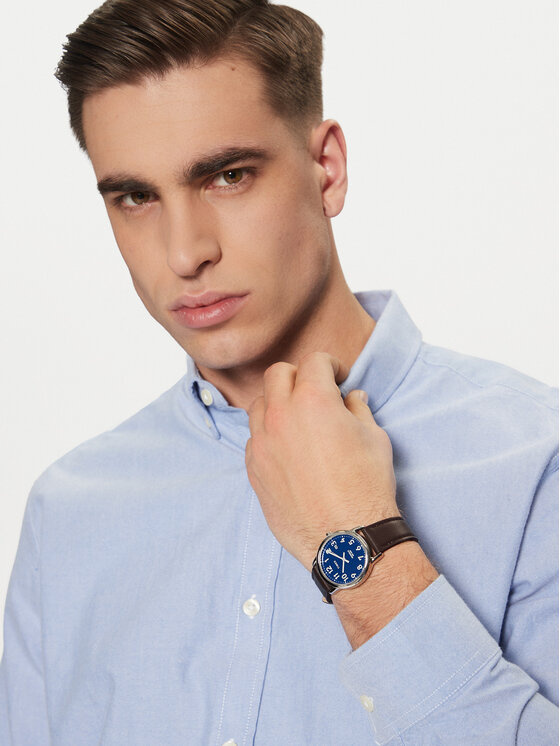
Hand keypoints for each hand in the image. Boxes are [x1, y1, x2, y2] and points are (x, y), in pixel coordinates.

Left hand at [245, 352, 398, 569]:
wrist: (346, 538)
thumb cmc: (366, 487)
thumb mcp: (375, 438)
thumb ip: (358, 409)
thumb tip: (351, 398)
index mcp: (313, 399)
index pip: (313, 361)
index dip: (329, 364)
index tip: (337, 375)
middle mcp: (280, 415)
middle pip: (278, 374)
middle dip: (298, 376)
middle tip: (315, 390)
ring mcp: (262, 443)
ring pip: (259, 405)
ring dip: (278, 403)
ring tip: (298, 419)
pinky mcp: (254, 469)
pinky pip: (254, 438)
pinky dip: (268, 434)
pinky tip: (288, 448)